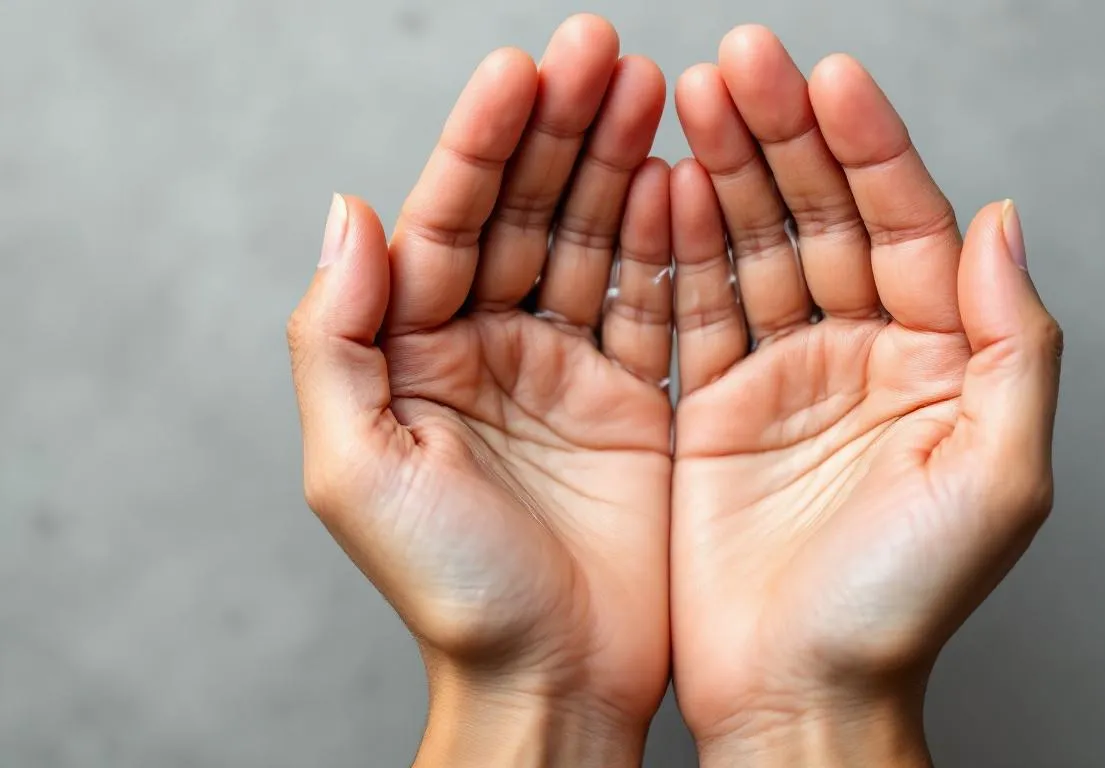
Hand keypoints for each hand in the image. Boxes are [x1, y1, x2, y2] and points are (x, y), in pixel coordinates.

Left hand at [287, 16, 671, 765]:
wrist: (555, 682)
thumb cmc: (453, 592)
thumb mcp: (358, 469)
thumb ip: (336, 340)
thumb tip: (347, 213)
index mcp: (415, 355)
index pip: (446, 220)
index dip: (484, 142)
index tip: (524, 69)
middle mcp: (490, 349)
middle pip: (527, 212)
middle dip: (562, 128)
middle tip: (604, 49)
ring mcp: (568, 369)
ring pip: (596, 241)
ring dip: (622, 163)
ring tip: (656, 89)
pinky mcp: (637, 400)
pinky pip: (657, 299)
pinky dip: (674, 241)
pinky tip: (687, 180)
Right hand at [669, 27, 1062, 764]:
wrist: (796, 696)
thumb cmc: (900, 607)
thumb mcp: (996, 479)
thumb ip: (1015, 345)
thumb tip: (1004, 217)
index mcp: (939, 360)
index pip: (908, 225)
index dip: (871, 149)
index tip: (828, 78)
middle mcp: (864, 354)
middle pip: (823, 218)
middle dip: (785, 137)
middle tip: (739, 62)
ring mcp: (784, 375)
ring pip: (753, 247)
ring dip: (725, 171)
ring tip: (687, 96)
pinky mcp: (714, 407)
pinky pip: (694, 305)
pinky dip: (676, 246)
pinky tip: (662, 186)